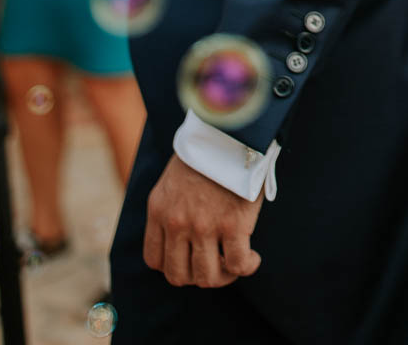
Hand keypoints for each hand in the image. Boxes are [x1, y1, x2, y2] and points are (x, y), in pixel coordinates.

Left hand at [144, 155, 261, 288]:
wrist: (230, 130)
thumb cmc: (207, 152)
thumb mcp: (172, 180)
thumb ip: (170, 209)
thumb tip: (181, 237)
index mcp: (159, 210)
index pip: (155, 260)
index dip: (173, 266)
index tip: (189, 259)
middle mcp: (177, 223)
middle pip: (179, 275)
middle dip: (197, 276)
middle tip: (214, 265)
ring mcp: (204, 226)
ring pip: (208, 277)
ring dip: (223, 276)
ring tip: (235, 264)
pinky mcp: (233, 224)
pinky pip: (238, 263)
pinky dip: (247, 266)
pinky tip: (252, 259)